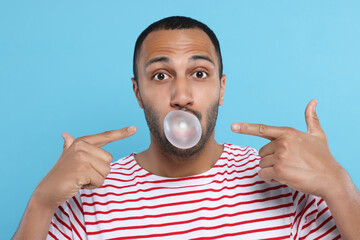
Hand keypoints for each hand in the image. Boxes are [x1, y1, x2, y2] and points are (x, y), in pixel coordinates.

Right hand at [34, 127, 135, 209]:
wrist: (48, 191)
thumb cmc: (61, 175)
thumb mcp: (67, 158)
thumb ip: (70, 146)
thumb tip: (66, 135)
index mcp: (81, 142)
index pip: (105, 136)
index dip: (121, 133)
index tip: (134, 129)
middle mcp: (81, 146)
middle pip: (109, 160)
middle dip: (99, 171)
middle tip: (83, 174)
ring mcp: (81, 157)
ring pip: (106, 171)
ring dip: (96, 179)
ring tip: (81, 179)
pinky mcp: (82, 170)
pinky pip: (100, 180)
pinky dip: (92, 186)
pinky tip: (79, 184)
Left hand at [231, 100, 345, 198]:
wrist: (331, 178)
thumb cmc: (323, 157)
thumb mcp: (317, 135)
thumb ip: (311, 119)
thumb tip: (313, 102)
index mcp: (288, 133)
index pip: (262, 129)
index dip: (245, 128)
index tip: (232, 126)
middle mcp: (282, 142)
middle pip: (261, 152)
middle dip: (271, 160)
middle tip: (289, 163)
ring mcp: (280, 156)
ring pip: (262, 164)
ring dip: (271, 170)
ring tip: (289, 170)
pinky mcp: (279, 170)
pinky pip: (263, 174)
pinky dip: (270, 179)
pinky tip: (285, 178)